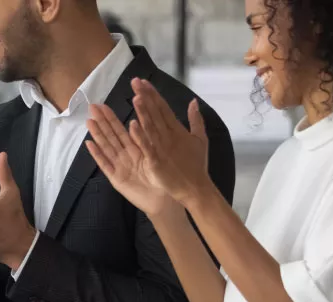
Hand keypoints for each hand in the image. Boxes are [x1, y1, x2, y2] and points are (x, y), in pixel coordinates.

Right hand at [85, 103, 180, 217]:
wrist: (164, 200)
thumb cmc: (165, 179)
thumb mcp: (163, 155)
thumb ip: (155, 138)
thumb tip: (149, 121)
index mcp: (136, 149)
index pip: (122, 130)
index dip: (112, 117)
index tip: (103, 104)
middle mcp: (125, 156)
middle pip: (112, 136)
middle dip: (102, 121)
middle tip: (92, 106)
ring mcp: (119, 167)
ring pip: (107, 147)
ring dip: (97, 134)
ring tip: (89, 121)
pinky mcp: (117, 179)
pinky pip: (106, 165)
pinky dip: (97, 155)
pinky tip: (89, 144)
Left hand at [127, 78, 211, 203]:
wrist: (195, 189)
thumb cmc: (196, 166)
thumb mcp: (199, 139)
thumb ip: (195, 120)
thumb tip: (193, 102)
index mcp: (177, 130)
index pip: (163, 108)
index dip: (152, 94)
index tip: (142, 81)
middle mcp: (170, 136)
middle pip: (156, 113)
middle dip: (146, 96)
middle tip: (134, 81)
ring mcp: (163, 148)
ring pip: (151, 127)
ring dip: (143, 111)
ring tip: (136, 96)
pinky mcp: (157, 161)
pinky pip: (147, 147)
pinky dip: (141, 136)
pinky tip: (133, 125)